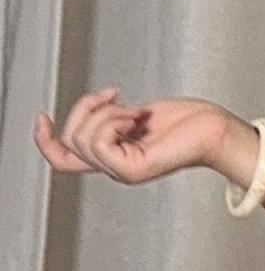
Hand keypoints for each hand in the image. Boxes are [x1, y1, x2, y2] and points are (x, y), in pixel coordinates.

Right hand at [34, 88, 227, 184]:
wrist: (215, 131)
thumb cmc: (187, 122)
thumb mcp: (137, 114)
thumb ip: (111, 119)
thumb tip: (93, 108)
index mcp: (112, 156)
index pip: (63, 159)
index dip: (44, 140)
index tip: (42, 115)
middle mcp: (113, 167)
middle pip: (69, 139)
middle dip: (86, 107)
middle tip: (120, 98)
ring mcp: (122, 172)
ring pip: (83, 138)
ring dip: (105, 112)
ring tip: (134, 112)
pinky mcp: (133, 170)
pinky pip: (100, 141)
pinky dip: (113, 119)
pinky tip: (136, 118)